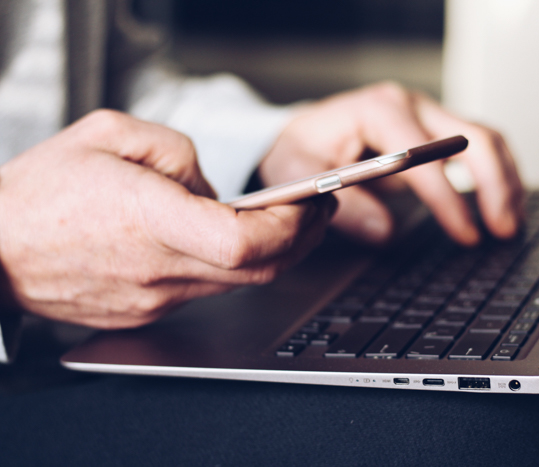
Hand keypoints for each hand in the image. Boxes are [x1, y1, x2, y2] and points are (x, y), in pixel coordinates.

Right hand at [0, 110, 335, 327]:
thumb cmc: (41, 193)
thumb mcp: (109, 133)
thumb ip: (178, 152)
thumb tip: (213, 187)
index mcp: (149, 219)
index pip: (243, 242)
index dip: (290, 226)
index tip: (309, 203)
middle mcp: (158, 268)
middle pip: (259, 268)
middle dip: (303, 238)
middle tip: (319, 208)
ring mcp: (155, 299)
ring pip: (240, 284)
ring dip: (274, 253)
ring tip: (287, 219)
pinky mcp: (149, 314)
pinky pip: (209, 291)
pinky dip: (236, 268)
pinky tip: (236, 242)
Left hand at [259, 82, 523, 245]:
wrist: (301, 138)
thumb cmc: (299, 153)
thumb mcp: (302, 176)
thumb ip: (343, 204)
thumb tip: (386, 231)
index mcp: (378, 110)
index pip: (424, 156)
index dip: (447, 199)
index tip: (465, 234)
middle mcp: (410, 106)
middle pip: (471, 137)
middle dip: (494, 185)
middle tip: (503, 229)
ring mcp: (426, 116)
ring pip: (484, 139)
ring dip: (505, 180)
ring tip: (511, 222)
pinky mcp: (434, 133)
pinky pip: (478, 148)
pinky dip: (497, 177)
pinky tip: (503, 204)